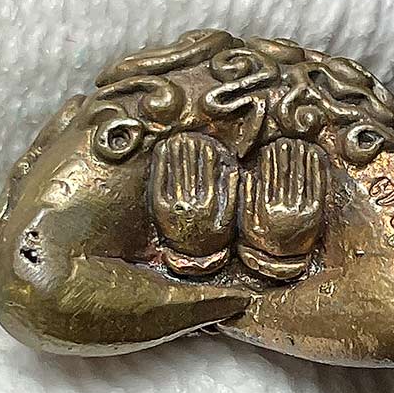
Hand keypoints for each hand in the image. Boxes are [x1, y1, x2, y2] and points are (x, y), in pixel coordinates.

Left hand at [151, 132, 238, 256]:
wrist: (191, 258)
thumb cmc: (213, 236)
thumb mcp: (229, 218)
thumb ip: (233, 194)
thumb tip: (234, 169)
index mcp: (210, 207)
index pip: (208, 173)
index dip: (207, 156)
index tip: (207, 142)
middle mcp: (191, 206)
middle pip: (191, 170)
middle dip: (191, 150)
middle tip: (190, 134)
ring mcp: (173, 206)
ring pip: (176, 172)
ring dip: (177, 153)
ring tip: (178, 138)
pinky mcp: (158, 208)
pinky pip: (160, 180)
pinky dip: (162, 163)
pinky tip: (163, 150)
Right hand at [240, 138, 325, 256]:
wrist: (285, 262)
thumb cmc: (263, 241)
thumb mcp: (248, 223)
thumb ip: (247, 200)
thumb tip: (246, 176)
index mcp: (266, 210)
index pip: (269, 177)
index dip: (270, 160)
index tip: (271, 146)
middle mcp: (284, 210)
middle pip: (285, 174)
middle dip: (285, 155)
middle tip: (285, 140)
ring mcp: (301, 211)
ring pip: (301, 178)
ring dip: (301, 158)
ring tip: (300, 143)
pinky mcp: (316, 214)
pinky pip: (317, 187)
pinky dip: (316, 170)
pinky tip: (315, 158)